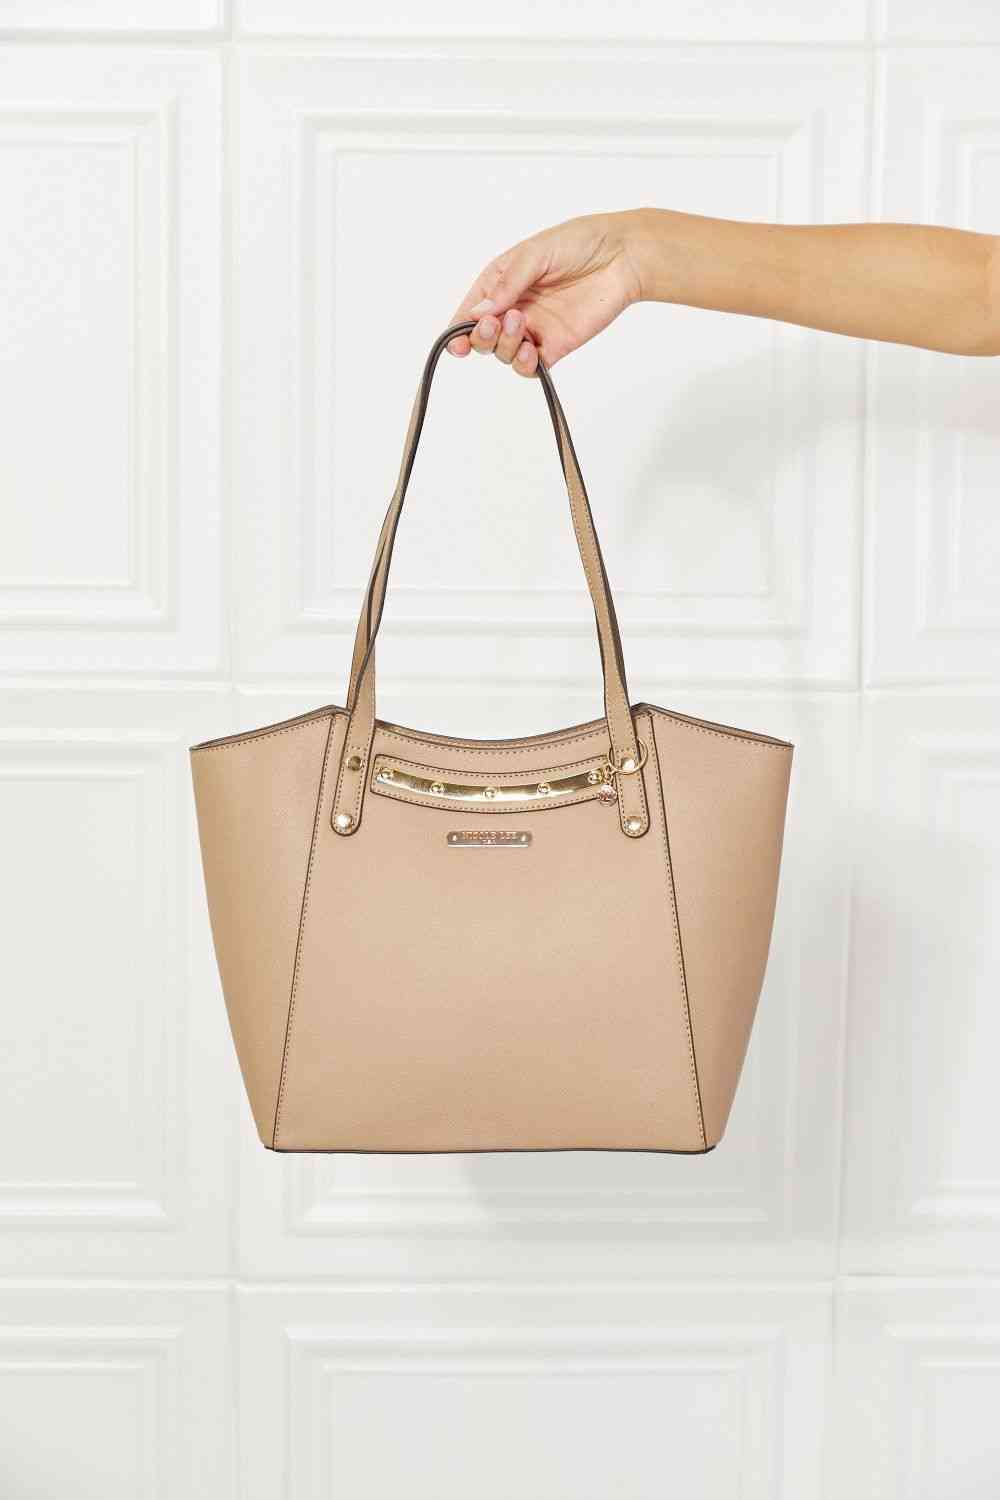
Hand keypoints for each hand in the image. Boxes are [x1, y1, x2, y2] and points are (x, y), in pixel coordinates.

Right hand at [446, 210, 645, 375]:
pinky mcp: (555, 346)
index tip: (456, 343)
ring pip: (503, 353)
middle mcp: (514, 308)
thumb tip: (478, 312)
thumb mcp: (535, 253)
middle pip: (483, 337)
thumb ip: (507, 284)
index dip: (459, 329)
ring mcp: (534, 329)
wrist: (622, 257)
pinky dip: (524, 365)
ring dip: (504, 345)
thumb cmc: (579, 243)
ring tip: (521, 323)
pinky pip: (531, 367)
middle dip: (481, 336)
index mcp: (502, 282)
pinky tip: (530, 353)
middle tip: (494, 323)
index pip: (471, 310)